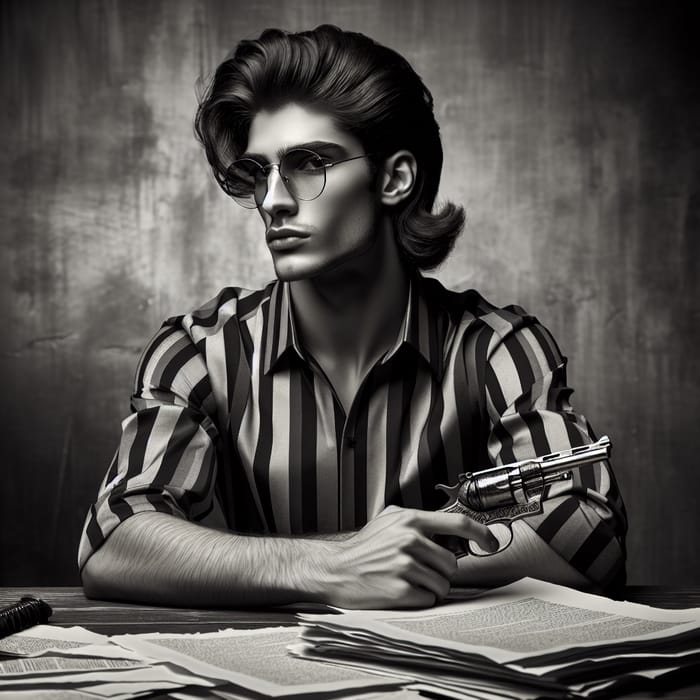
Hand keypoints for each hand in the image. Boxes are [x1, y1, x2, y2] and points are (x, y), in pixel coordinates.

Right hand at [320, 505, 498, 608]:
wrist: (334, 570)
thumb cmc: (363, 548)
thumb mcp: (388, 521)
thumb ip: (418, 521)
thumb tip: (451, 528)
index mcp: (409, 520)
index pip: (458, 523)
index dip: (481, 534)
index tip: (492, 542)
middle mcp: (409, 540)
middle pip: (451, 563)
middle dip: (440, 571)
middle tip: (418, 570)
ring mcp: (404, 565)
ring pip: (442, 584)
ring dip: (429, 587)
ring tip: (406, 580)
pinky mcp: (399, 590)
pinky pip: (428, 599)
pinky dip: (418, 599)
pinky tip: (399, 591)